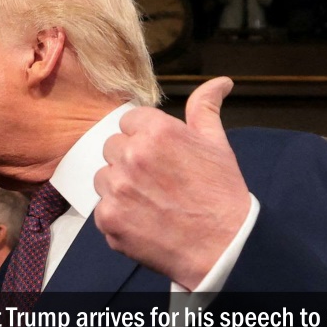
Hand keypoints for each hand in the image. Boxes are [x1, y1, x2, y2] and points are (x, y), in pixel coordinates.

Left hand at [94, 77, 250, 289]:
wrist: (223, 245)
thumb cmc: (222, 193)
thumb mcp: (217, 144)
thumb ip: (206, 108)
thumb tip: (221, 82)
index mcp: (156, 131)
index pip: (129, 122)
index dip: (145, 138)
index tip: (161, 156)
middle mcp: (131, 155)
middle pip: (113, 148)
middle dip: (131, 161)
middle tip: (159, 181)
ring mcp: (117, 188)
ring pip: (104, 178)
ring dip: (121, 187)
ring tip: (152, 202)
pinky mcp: (108, 219)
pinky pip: (103, 209)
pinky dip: (120, 216)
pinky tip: (145, 221)